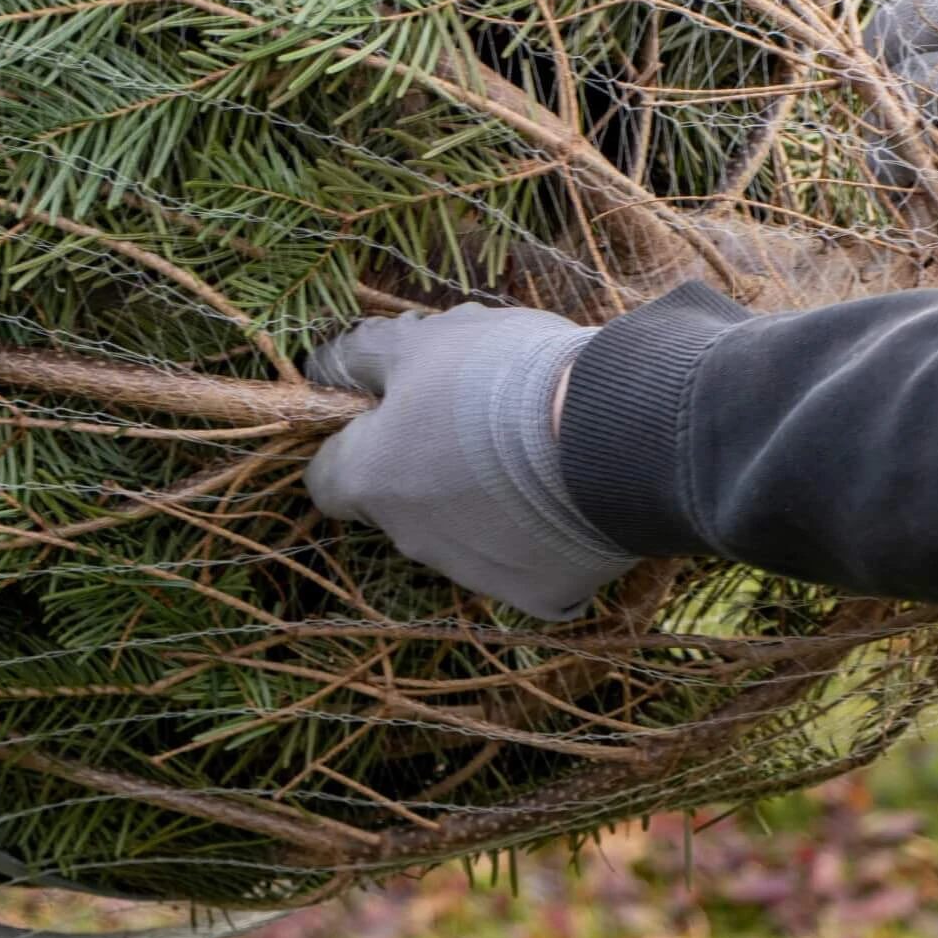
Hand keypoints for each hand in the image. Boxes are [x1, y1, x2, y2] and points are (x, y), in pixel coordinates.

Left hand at [304, 304, 634, 621]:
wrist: (612, 434)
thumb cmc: (503, 378)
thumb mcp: (426, 341)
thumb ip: (366, 355)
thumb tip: (325, 364)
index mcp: (371, 478)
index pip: (327, 476)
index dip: (354, 440)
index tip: (391, 411)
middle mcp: (410, 538)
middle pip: (402, 504)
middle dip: (428, 466)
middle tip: (481, 417)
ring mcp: (473, 573)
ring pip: (464, 535)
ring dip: (484, 500)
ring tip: (539, 451)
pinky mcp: (536, 595)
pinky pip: (528, 564)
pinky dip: (541, 535)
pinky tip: (570, 495)